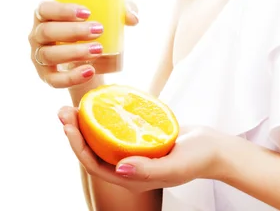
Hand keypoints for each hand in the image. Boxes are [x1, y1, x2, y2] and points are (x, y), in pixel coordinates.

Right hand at [28, 0, 138, 87]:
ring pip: (48, 55)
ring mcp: (39, 57)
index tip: (87, 12)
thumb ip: (122, 10)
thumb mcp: (108, 14)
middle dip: (73, 31)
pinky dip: (71, 77)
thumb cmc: (94, 26)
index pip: (45, 9)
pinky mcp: (46, 76)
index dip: (62, 10)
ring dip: (73, 52)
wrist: (91, 58)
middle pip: (47, 32)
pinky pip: (53, 80)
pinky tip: (89, 71)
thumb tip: (133, 18)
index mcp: (46, 14)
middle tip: (99, 30)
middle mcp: (37, 35)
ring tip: (99, 50)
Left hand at [58, 106, 225, 192]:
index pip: (93, 164)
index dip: (77, 145)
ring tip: (77, 103)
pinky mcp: (142, 139)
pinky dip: (107, 116)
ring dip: (87, 122)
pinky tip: (103, 101)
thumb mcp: (174, 166)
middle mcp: (128, 167)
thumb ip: (148, 170)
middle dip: (75, 131)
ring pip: (103, 138)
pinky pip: (118, 129)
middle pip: (93, 150)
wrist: (215, 148)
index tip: (68, 124)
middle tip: (64, 108)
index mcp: (130, 178)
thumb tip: (119, 169)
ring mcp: (135, 152)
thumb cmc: (197, 159)